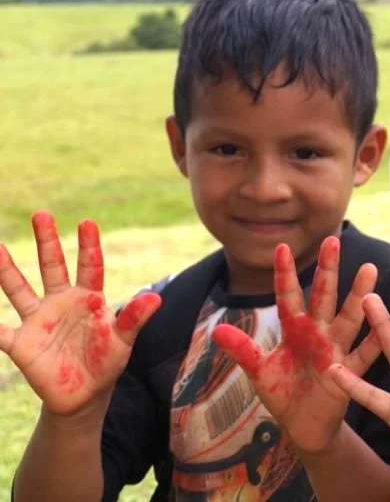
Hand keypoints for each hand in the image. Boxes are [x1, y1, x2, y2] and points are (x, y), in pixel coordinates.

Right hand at [0, 212, 160, 415]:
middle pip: (52, 266)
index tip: (87, 222)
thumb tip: (155, 298)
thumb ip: (134, 319)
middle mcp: (61, 302)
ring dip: (6, 270)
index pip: (89, 267)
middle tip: (42, 213)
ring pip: (19, 289)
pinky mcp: (21, 343)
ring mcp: (39, 320)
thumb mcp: (123, 341)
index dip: (89, 246)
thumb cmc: (106, 363)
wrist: (84, 395)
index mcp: (88, 299)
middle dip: (47, 241)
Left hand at [212, 237, 380, 454]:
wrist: (305, 426)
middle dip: (328, 269)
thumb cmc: (284, 393)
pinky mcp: (346, 373)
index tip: (281, 246)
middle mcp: (317, 333)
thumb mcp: (260, 371)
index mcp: (294, 329)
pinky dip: (373, 342)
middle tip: (332, 240)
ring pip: (348, 318)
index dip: (284, 273)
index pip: (288, 296)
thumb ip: (242, 349)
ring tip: (369, 270)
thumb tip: (217, 329)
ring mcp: (334, 350)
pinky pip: (362, 356)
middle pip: (323, 297)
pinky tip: (383, 326)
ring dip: (359, 296)